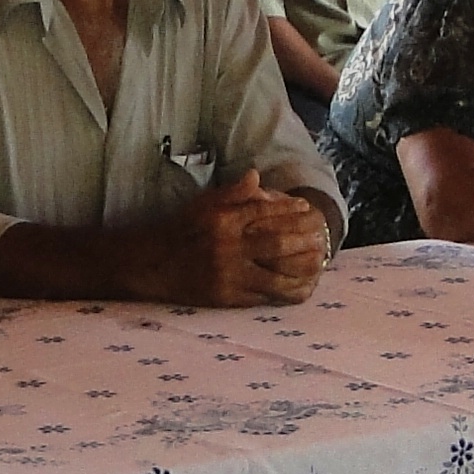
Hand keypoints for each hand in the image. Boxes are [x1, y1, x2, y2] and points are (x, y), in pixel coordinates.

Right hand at [170, 173, 330, 307]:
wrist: (154, 264)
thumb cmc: (181, 230)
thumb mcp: (202, 204)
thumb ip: (232, 192)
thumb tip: (256, 176)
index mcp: (222, 221)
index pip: (264, 212)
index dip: (289, 211)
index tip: (307, 210)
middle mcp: (227, 248)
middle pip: (275, 243)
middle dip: (301, 240)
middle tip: (320, 238)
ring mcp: (229, 275)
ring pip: (275, 274)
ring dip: (301, 270)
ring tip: (318, 263)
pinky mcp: (228, 297)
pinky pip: (264, 296)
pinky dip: (286, 291)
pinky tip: (302, 287)